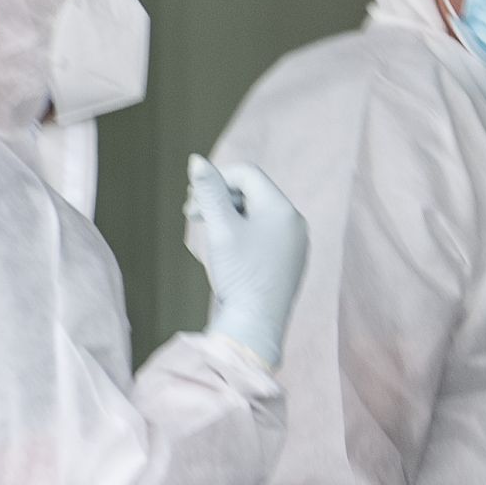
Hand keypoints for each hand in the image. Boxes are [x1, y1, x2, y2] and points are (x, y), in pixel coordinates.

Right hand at [186, 156, 307, 367]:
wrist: (256, 324)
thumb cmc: (239, 274)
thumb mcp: (220, 227)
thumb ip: (209, 191)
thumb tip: (196, 160)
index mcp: (283, 210)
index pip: (248, 174)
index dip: (217, 179)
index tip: (193, 198)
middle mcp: (294, 223)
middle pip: (252, 192)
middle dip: (219, 197)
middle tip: (190, 213)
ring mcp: (294, 243)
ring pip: (255, 214)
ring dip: (226, 215)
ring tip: (204, 229)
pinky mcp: (287, 260)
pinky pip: (262, 234)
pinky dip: (240, 233)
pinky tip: (223, 249)